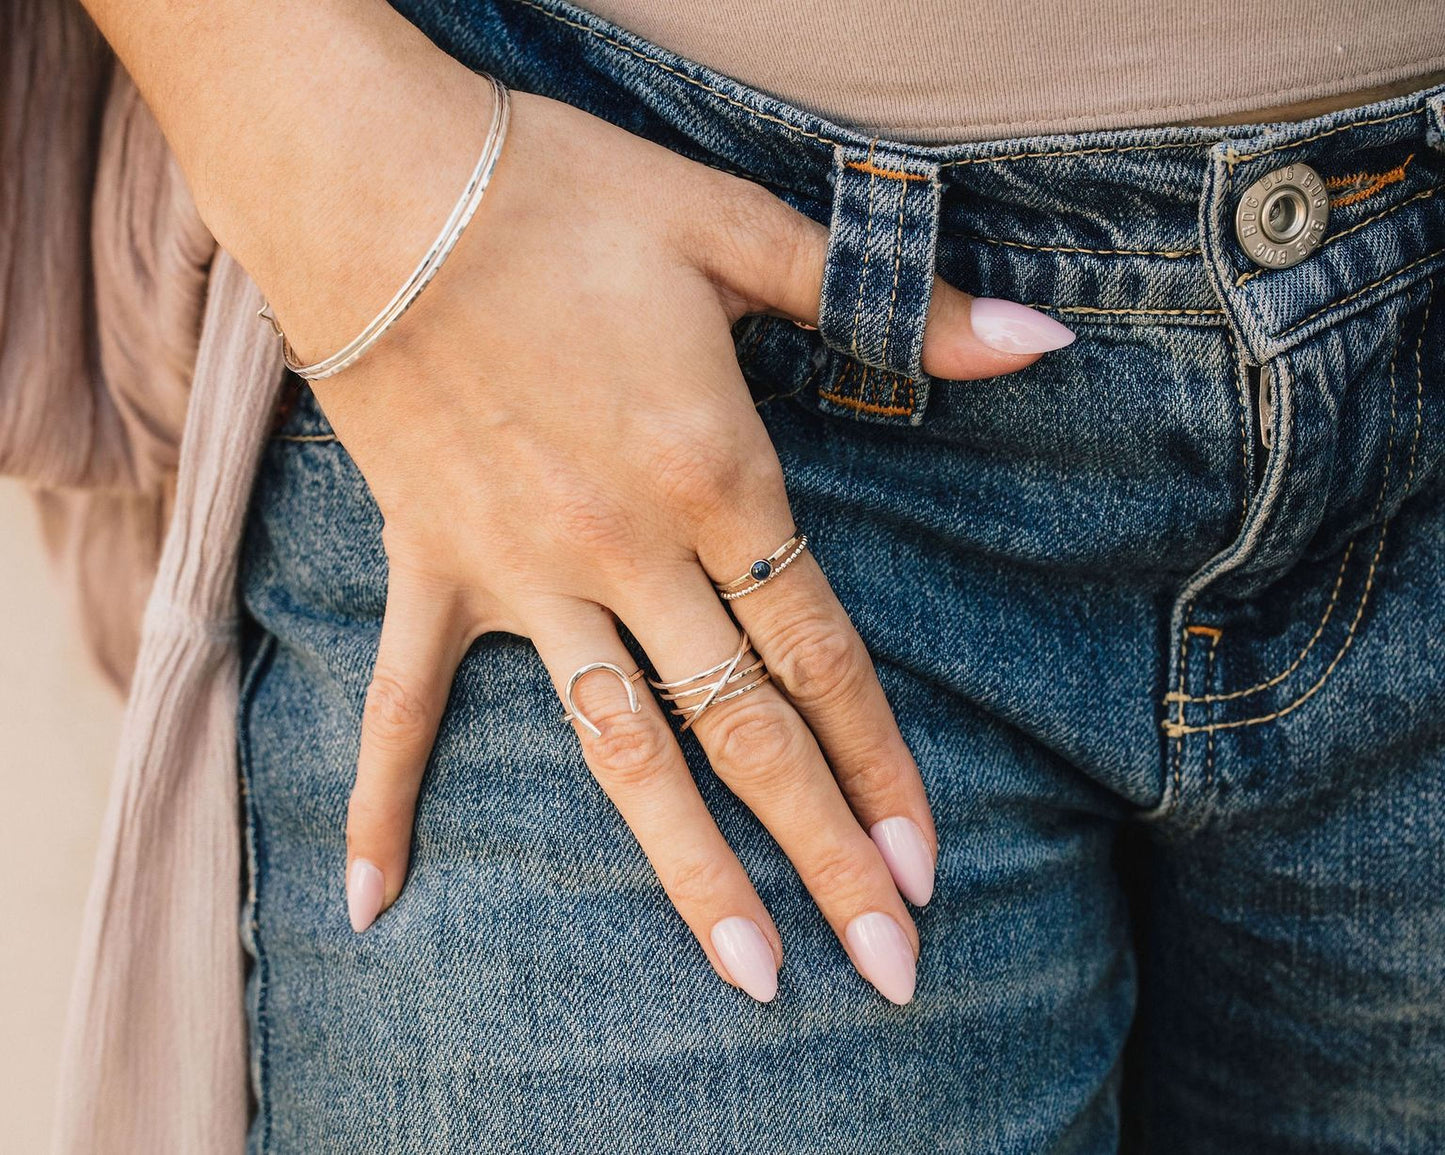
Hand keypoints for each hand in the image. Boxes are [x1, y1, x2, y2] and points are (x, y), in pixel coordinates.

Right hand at [254, 70, 1072, 1004]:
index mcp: (715, 477)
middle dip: (823, 854)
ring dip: (686, 870)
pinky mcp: (432, 566)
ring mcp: (523, 573)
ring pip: (619, 750)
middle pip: (745, 731)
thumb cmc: (565, 199)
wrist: (380, 185)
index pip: (822, 656)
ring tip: (748, 975)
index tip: (922, 870)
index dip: (881, 765)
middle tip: (887, 972)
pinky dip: (386, 798)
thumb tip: (1039, 340)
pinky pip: (409, 701)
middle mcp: (626, 550)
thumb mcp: (742, 230)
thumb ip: (896, 304)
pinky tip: (378, 900)